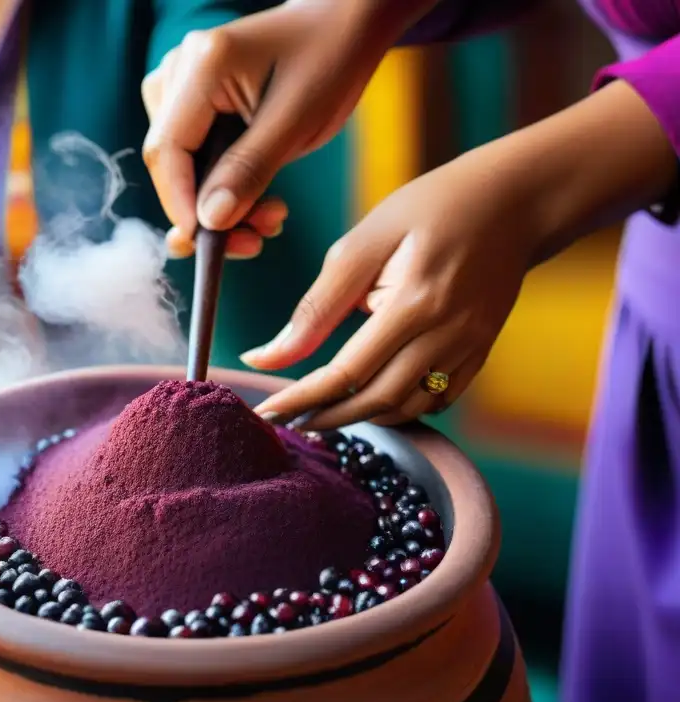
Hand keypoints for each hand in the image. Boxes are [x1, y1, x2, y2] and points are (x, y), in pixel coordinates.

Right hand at [142, 0, 429, 256]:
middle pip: (169, 162)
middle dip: (206, 211)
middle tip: (253, 242)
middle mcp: (179, 71)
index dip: (180, 205)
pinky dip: (223, 187)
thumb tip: (208, 221)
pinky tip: (258, 203)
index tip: (207, 245)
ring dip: (219, 205)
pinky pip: (195, 158)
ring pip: (181, 166)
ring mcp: (182, 86)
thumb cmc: (327, 61)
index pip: (167, 150)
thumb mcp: (295, 121)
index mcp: (202, 66)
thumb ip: (249, 171)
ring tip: (269, 220)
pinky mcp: (193, 103)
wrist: (342, 28)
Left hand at [243, 143, 541, 427]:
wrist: (515, 201)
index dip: (303, 397)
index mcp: (414, 302)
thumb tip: (267, 357)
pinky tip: (370, 401)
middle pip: (378, 400)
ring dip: (363, 418)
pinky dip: (401, 409)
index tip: (268, 412)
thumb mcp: (364, 242)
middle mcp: (447, 334)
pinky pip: (438, 399)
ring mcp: (470, 347)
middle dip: (328, 417)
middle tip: (289, 420)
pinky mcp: (481, 351)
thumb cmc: (429, 209)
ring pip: (409, 408)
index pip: (347, 371)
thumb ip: (317, 305)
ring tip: (322, 414)